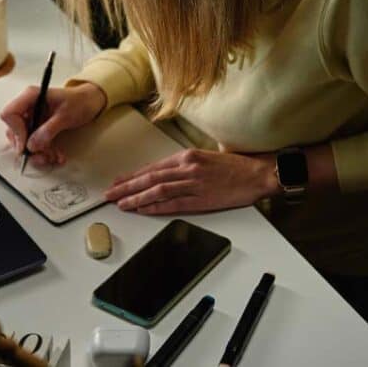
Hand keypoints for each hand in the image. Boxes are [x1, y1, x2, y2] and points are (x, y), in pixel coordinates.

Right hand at [0, 82, 105, 167]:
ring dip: (38, 153)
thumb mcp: (65, 115)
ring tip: (53, 157)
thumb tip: (32, 145)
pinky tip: (56, 155)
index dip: (16, 131)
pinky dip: (44, 152)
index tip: (27, 145)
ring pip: (24, 140)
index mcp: (31, 96)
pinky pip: (34, 143)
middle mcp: (28, 107)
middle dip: (28, 147)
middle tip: (42, 156)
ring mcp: (33, 117)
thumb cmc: (80, 101)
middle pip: (14, 131)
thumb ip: (48, 130)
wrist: (91, 102)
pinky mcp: (38, 127)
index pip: (10, 114)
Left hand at [104, 148, 278, 214]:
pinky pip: (173, 204)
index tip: (119, 181)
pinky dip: (156, 207)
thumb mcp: (205, 157)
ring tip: (121, 203)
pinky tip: (143, 210)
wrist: (257, 174)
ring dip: (136, 197)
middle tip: (110, 193)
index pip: (153, 167)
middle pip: (150, 178)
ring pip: (157, 191)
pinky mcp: (202, 199)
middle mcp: (187, 168)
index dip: (132, 176)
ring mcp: (194, 183)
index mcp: (187, 156)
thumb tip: (164, 174)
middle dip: (127, 187)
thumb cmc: (234, 167)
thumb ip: (185, 165)